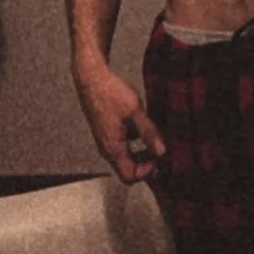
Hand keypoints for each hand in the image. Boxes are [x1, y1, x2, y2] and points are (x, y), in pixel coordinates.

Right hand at [73, 59, 167, 186]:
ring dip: (140, 153)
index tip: (159, 158)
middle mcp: (106, 148)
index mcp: (113, 148)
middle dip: (145, 165)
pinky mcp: (105, 131)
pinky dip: (133, 142)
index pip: (130, 176)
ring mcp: (105, 140)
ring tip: (153, 137)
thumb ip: (149, 132)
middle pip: (127, 170)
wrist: (91, 77)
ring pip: (124, 157)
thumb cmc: (109, 92)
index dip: (146, 172)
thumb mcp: (135, 111)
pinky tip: (142, 125)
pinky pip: (121, 145)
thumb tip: (162, 151)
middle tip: (159, 152)